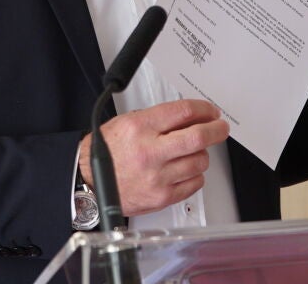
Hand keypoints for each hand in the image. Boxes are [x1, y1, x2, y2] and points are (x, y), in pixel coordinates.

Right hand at [78, 99, 228, 216]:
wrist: (88, 180)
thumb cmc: (107, 150)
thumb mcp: (128, 121)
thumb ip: (159, 118)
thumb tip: (191, 116)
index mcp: (140, 127)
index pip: (183, 112)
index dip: (204, 109)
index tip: (210, 111)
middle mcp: (149, 152)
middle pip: (198, 137)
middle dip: (216, 130)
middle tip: (220, 128)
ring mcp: (157, 177)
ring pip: (199, 161)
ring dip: (201, 154)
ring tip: (192, 152)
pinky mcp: (161, 197)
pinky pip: (194, 183)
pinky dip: (195, 175)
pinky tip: (185, 169)